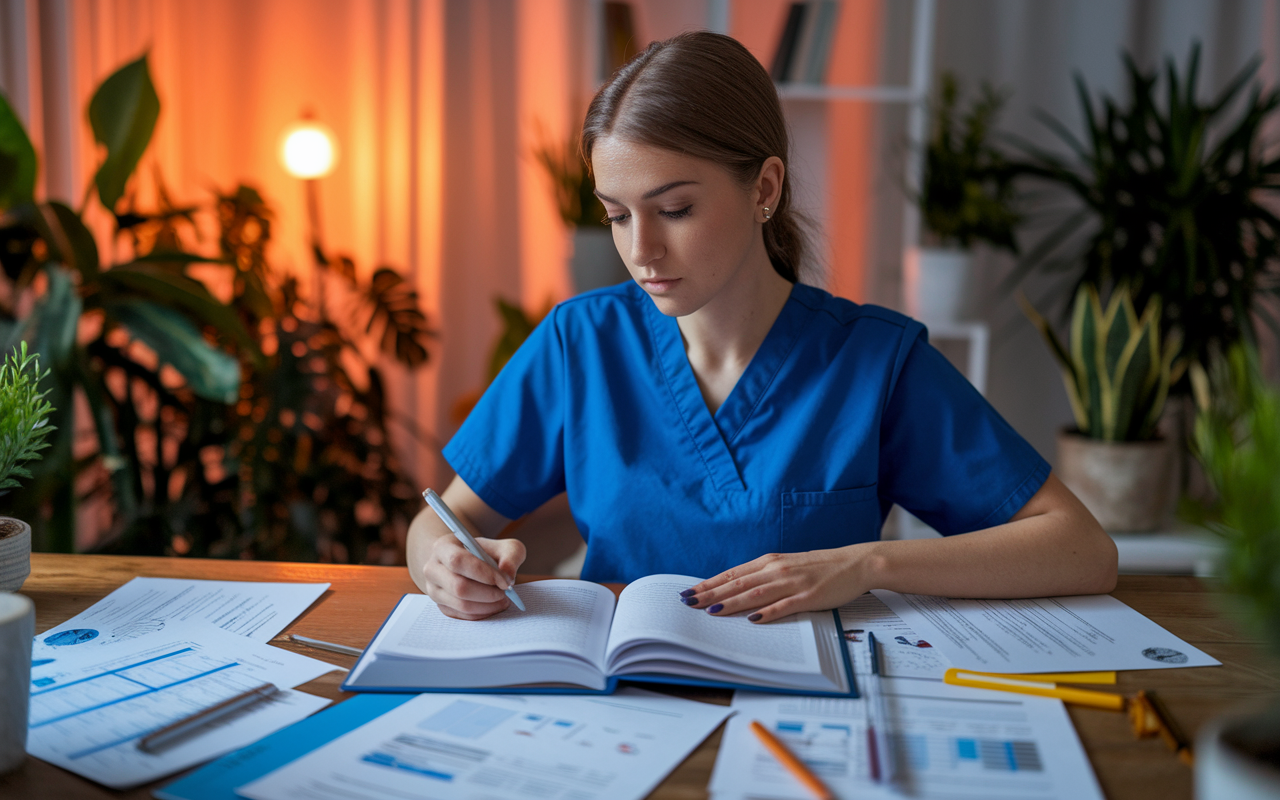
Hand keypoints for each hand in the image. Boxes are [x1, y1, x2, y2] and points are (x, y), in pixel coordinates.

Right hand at [420, 534, 526, 619]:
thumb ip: (511, 556)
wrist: (467, 563)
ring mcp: (434, 590)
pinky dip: (482, 613)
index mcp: (443, 547)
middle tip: (506, 592)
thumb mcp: (503, 547)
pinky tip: (493, 605)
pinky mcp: (441, 606)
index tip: (505, 581)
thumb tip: (508, 577)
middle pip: (458, 587)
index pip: (458, 561)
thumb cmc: (485, 553)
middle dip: (488, 593)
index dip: (483, 573)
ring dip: (487, 605)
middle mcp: (432, 569)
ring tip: (503, 599)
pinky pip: (463, 616)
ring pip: (461, 605)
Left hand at [682, 547, 867, 622]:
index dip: (709, 584)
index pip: (732, 574)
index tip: (689, 592)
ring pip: (755, 594)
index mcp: (770, 562)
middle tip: (689, 603)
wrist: (854, 563)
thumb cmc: (819, 567)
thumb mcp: (787, 566)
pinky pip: (784, 606)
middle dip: (711, 594)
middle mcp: (777, 570)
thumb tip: (737, 590)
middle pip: (738, 583)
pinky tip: (753, 619)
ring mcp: (793, 583)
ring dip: (731, 603)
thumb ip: (764, 576)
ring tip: (711, 611)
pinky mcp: (809, 596)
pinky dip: (768, 612)